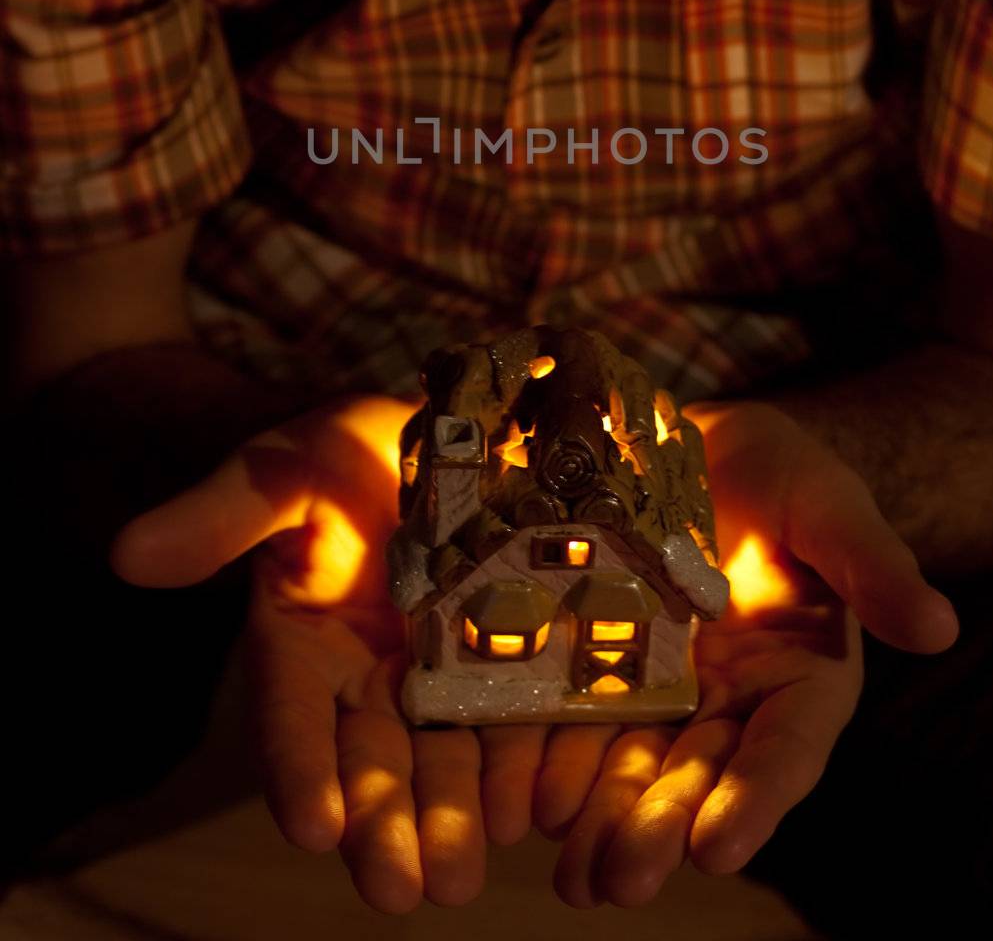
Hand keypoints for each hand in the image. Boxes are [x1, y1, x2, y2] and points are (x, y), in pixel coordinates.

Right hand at [110, 396, 504, 912]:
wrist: (441, 425)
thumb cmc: (343, 453)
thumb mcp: (283, 470)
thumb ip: (220, 517)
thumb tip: (126, 555)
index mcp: (302, 645)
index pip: (291, 720)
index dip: (299, 770)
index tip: (312, 825)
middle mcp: (369, 680)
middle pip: (373, 764)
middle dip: (384, 828)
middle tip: (404, 889)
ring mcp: (444, 679)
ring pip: (446, 761)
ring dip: (454, 819)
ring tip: (464, 874)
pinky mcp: (511, 666)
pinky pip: (521, 722)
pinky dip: (528, 767)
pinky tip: (544, 806)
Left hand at [536, 402, 959, 905]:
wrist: (707, 446)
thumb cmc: (787, 478)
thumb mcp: (830, 507)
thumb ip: (871, 564)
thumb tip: (940, 626)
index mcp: (798, 681)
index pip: (784, 752)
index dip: (754, 799)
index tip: (721, 846)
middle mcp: (726, 703)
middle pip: (695, 777)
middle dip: (658, 828)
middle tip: (622, 878)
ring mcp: (654, 687)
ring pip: (626, 764)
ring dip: (596, 818)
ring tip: (568, 869)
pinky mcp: (590, 662)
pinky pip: (565, 714)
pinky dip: (542, 758)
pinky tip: (510, 799)